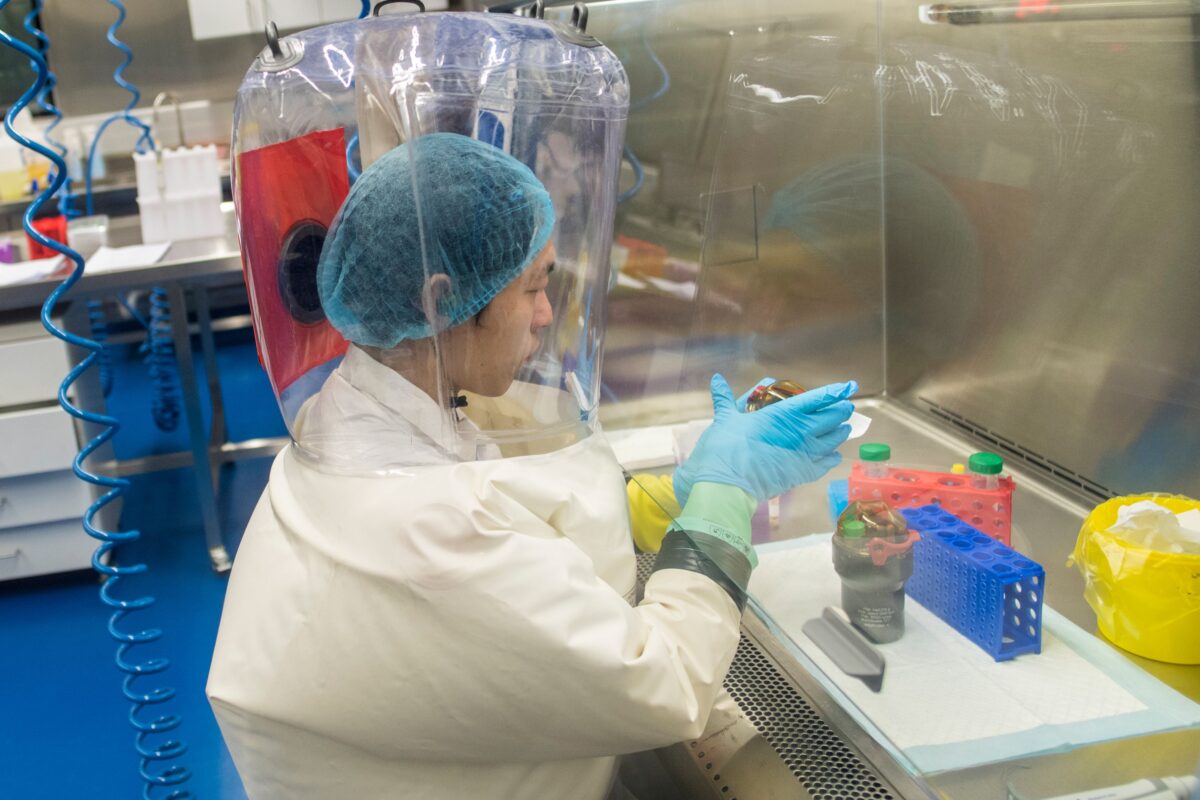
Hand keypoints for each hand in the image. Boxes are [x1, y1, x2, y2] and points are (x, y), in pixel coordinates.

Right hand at [674, 374, 855, 505]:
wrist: (727, 483)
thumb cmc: (725, 447)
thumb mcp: (725, 418)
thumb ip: (725, 399)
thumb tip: (716, 380)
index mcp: (783, 413)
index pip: (817, 398)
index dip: (835, 391)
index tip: (848, 387)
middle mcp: (800, 431)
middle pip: (830, 418)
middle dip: (840, 411)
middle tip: (845, 407)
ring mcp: (804, 454)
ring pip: (833, 440)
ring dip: (840, 432)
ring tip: (844, 428)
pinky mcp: (803, 474)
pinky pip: (826, 464)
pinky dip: (832, 458)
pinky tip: (834, 456)